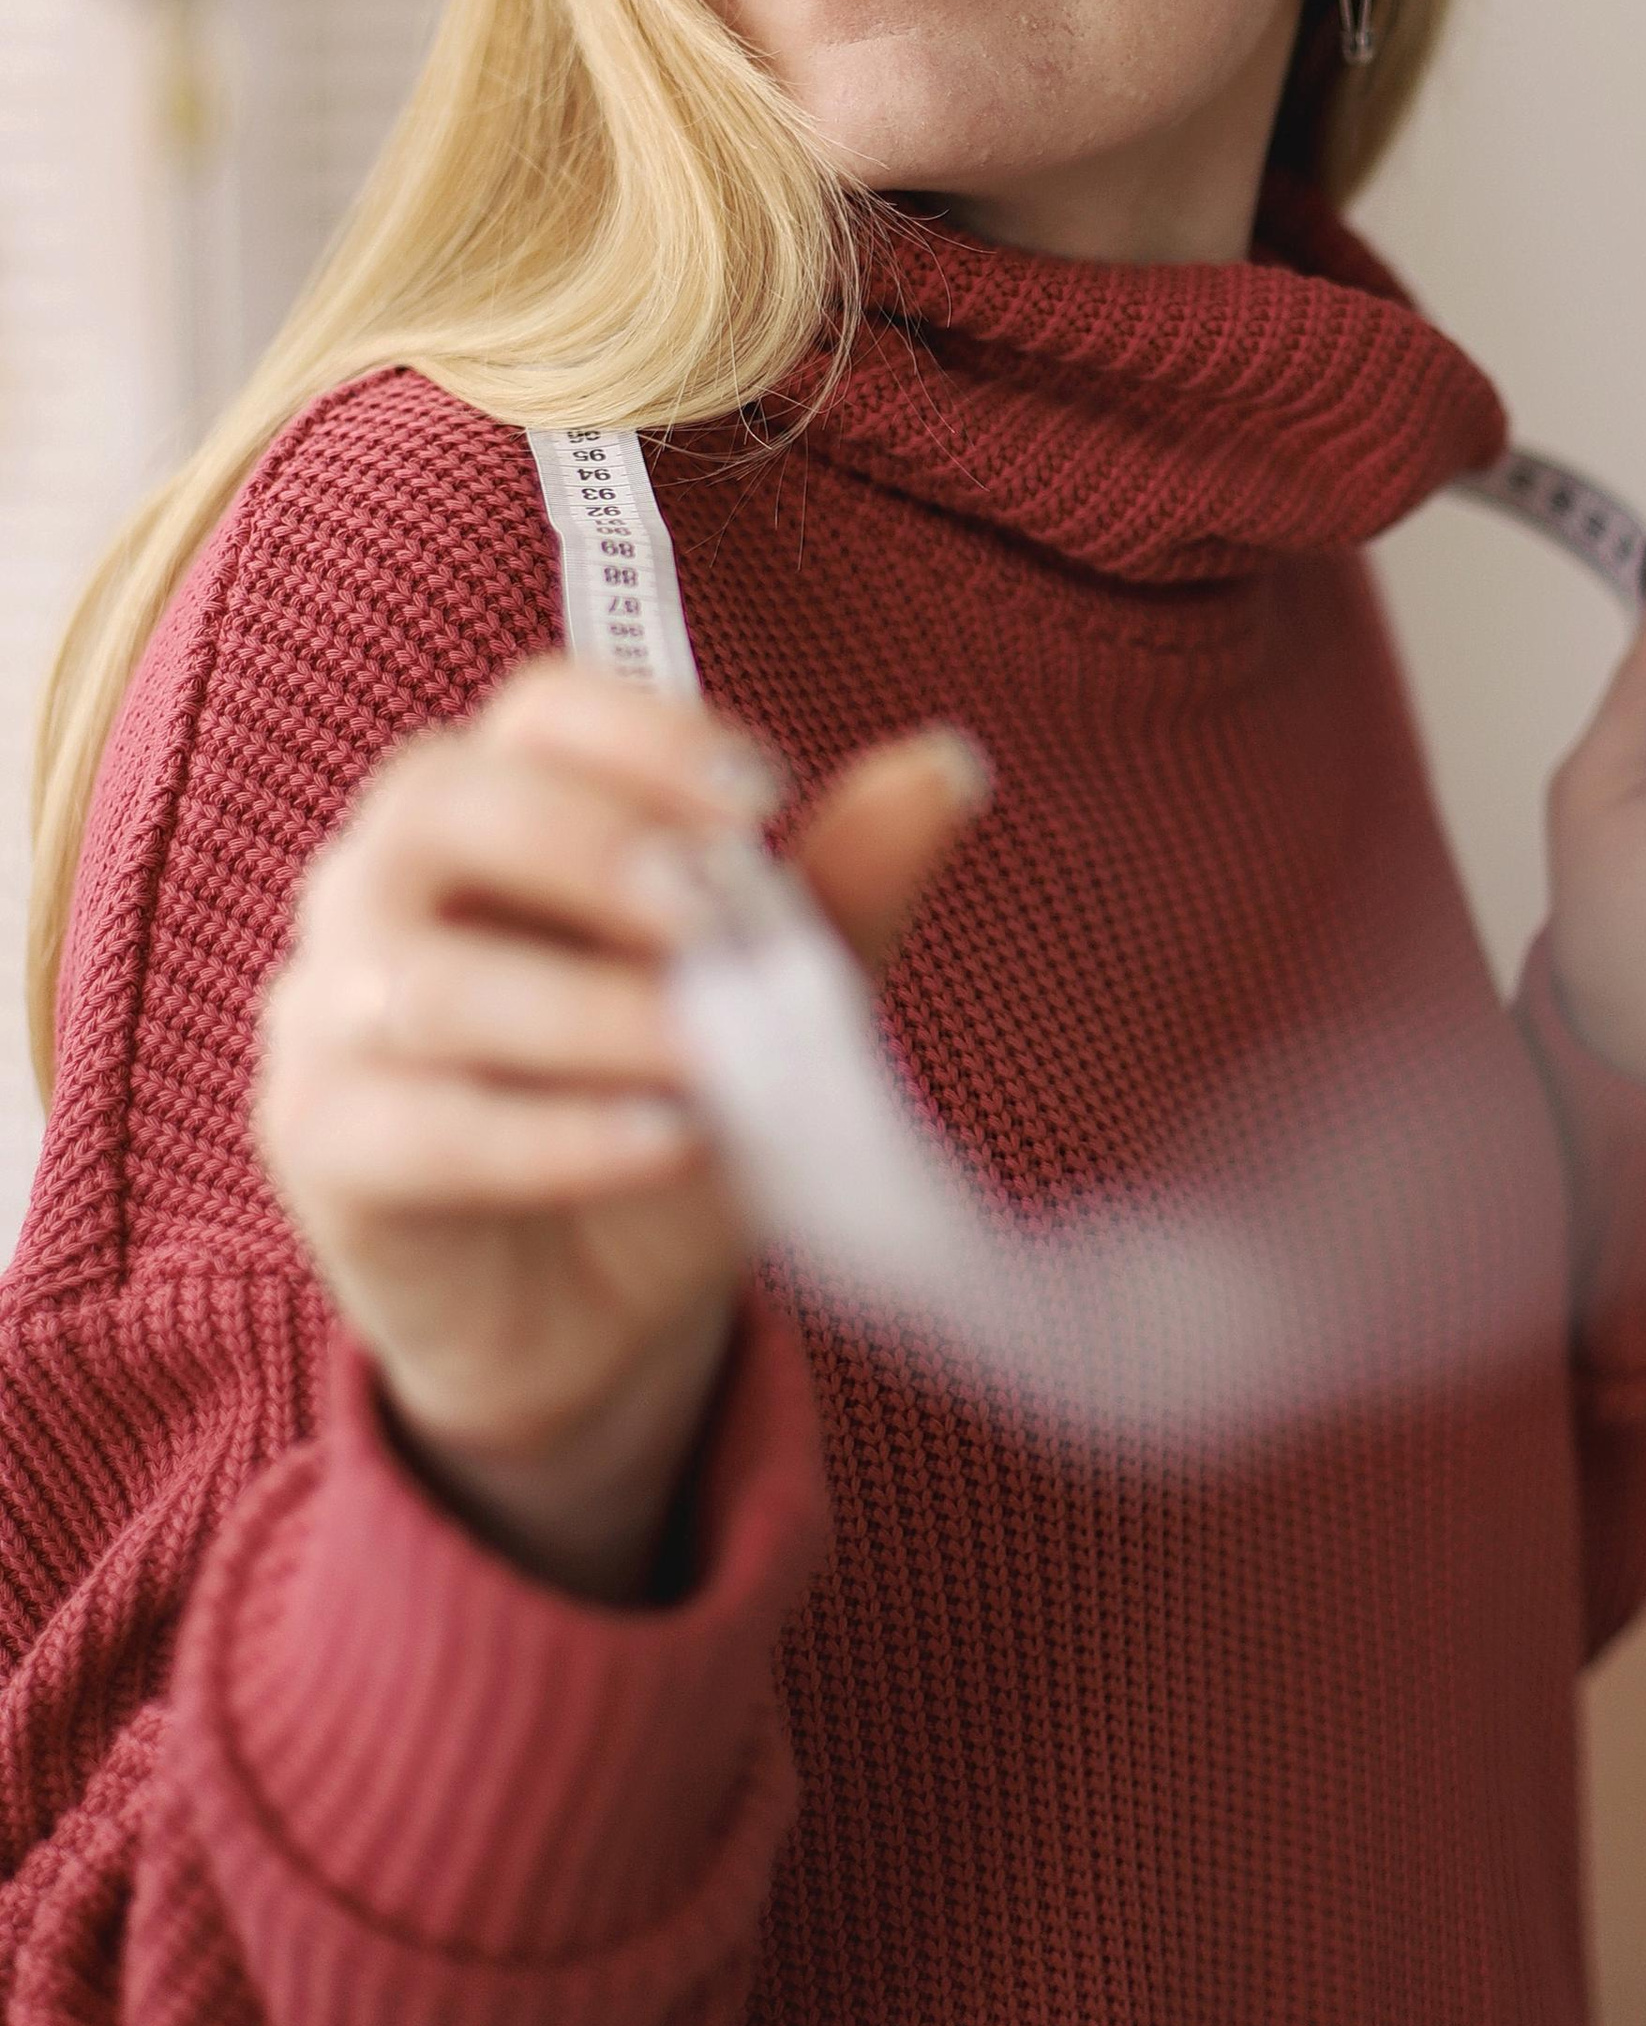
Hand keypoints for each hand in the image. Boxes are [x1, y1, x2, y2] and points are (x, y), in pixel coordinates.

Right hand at [257, 659, 983, 1600]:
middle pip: (443, 801)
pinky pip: (415, 1124)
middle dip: (588, 845)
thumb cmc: (664, 1108)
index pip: (538, 710)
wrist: (592, 1315)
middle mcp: (384, 877)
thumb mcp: (770, 1002)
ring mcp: (332, 1006)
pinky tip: (661, 1143)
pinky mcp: (318, 1139)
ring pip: (429, 979)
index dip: (643, 733)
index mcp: (497, 804)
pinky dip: (550, 1135)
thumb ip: (839, 886)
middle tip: (713, 907)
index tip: (765, 792)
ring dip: (588, 1013)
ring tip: (710, 1057)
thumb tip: (947, 765)